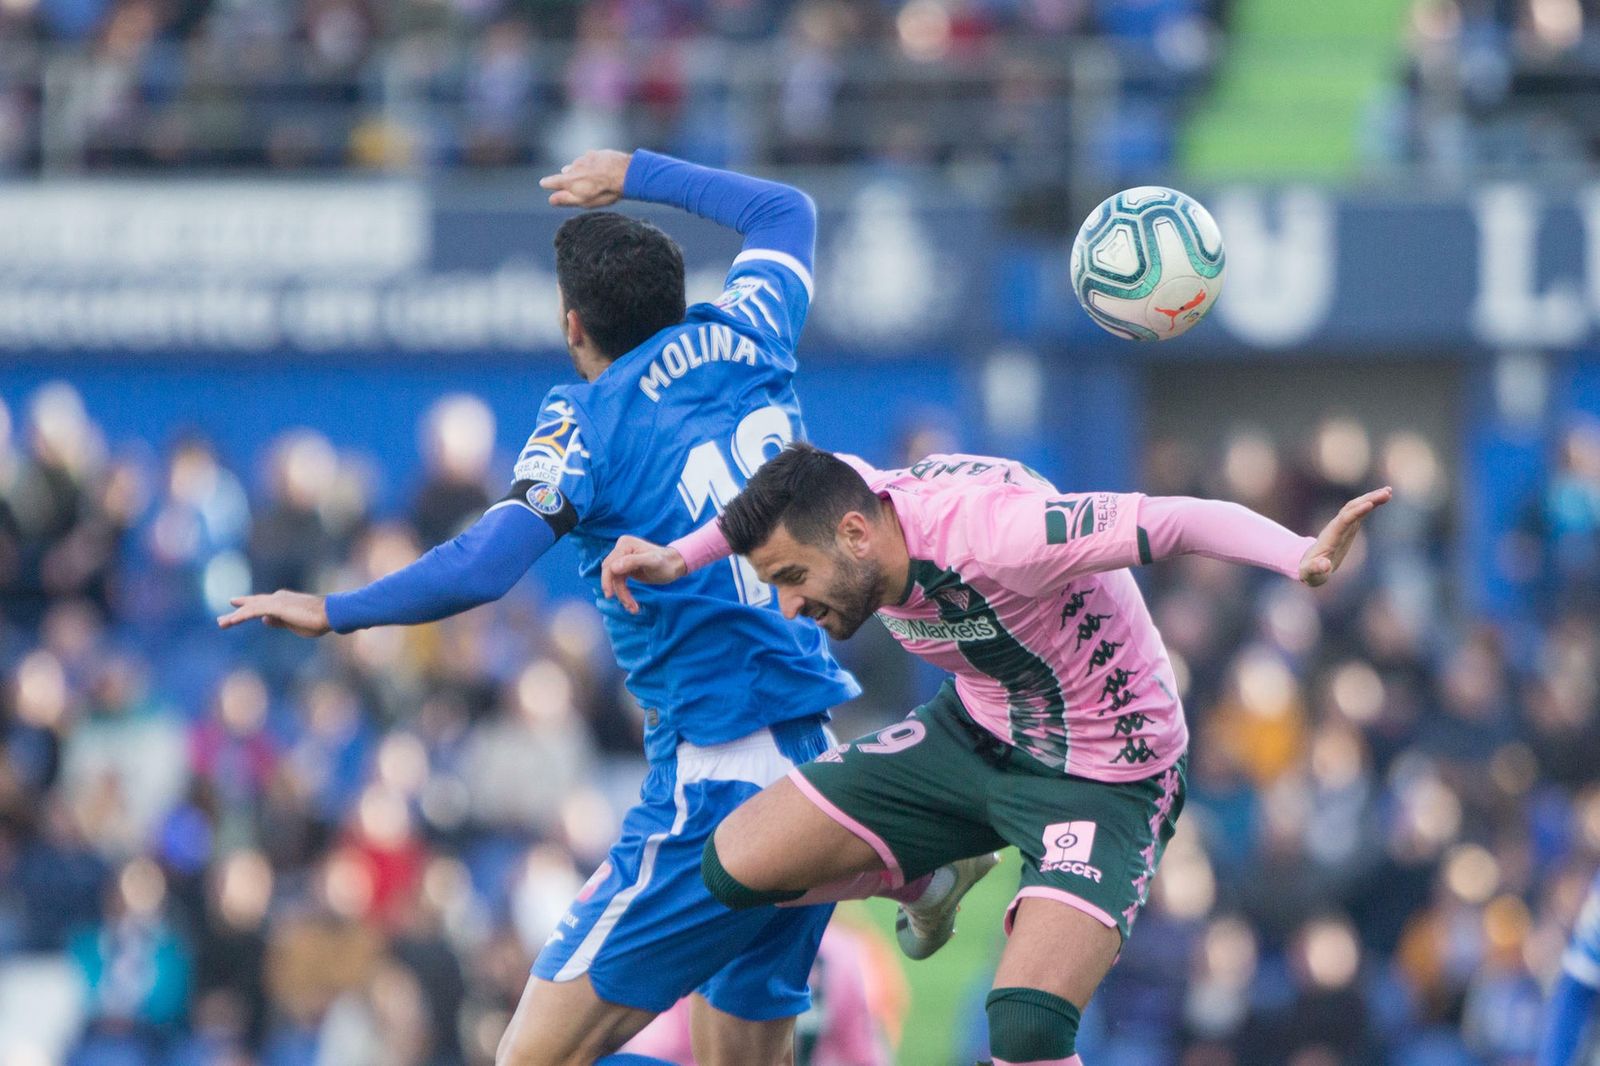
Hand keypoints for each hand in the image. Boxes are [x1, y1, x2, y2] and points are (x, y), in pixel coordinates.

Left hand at [217, 590, 331, 636]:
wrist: (330, 614)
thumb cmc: (318, 620)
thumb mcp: (294, 624)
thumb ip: (278, 621)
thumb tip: (263, 620)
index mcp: (283, 602)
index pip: (261, 604)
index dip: (247, 606)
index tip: (235, 606)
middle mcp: (277, 598)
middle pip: (252, 604)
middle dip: (237, 611)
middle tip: (221, 620)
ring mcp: (276, 601)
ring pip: (250, 608)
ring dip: (234, 617)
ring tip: (221, 624)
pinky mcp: (276, 606)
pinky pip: (253, 611)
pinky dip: (241, 616)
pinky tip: (232, 620)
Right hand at [539, 150, 631, 208]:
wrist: (625, 173)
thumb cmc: (604, 191)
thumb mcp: (584, 201)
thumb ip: (566, 199)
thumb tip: (551, 199)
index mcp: (570, 180)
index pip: (553, 181)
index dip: (548, 183)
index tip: (543, 183)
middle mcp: (575, 166)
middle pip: (566, 171)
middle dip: (567, 176)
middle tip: (570, 183)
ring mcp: (586, 158)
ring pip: (579, 164)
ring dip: (580, 169)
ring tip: (590, 177)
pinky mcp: (598, 153)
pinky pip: (591, 158)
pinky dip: (592, 163)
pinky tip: (600, 168)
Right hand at [601, 535, 686, 612]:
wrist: (675, 565)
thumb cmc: (666, 562)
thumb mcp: (652, 562)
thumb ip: (633, 561)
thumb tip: (613, 568)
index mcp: (625, 544)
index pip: (609, 564)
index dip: (607, 580)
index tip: (610, 595)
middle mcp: (621, 550)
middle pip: (610, 574)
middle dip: (617, 590)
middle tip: (628, 606)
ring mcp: (623, 560)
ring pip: (615, 581)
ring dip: (622, 596)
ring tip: (634, 609)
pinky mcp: (626, 569)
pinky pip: (619, 583)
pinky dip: (624, 594)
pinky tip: (632, 605)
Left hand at [1299, 486, 1392, 586]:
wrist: (1309, 566)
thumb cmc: (1310, 571)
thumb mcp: (1310, 573)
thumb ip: (1315, 569)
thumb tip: (1324, 565)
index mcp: (1329, 537)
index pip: (1343, 521)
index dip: (1355, 512)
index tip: (1369, 504)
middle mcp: (1336, 527)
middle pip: (1351, 509)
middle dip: (1368, 500)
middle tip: (1387, 492)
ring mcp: (1342, 526)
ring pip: (1356, 507)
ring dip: (1371, 498)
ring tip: (1388, 491)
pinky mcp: (1348, 528)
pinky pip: (1360, 512)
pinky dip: (1371, 504)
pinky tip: (1383, 498)